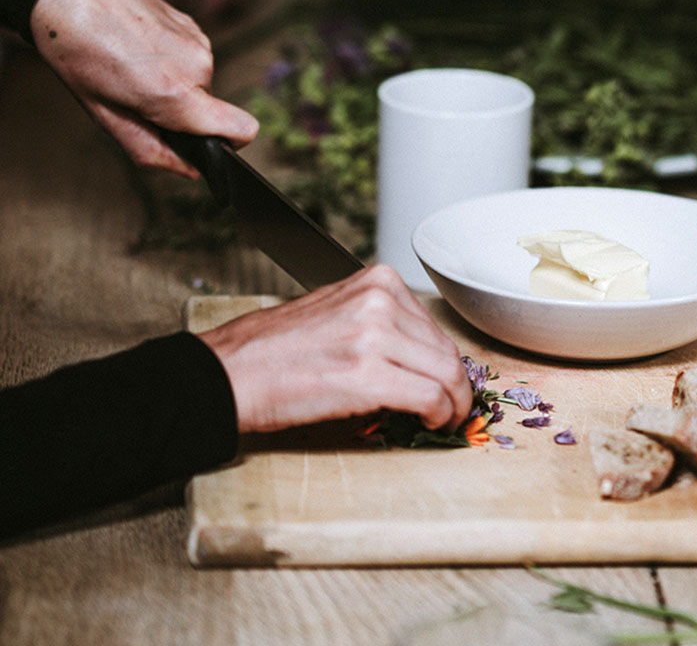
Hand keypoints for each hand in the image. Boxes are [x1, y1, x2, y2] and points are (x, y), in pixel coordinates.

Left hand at [30, 0, 257, 175]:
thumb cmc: (76, 49)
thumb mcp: (103, 114)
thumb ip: (149, 149)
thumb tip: (187, 170)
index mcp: (174, 94)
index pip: (242, 130)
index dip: (229, 144)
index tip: (202, 142)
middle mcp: (198, 67)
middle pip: (211, 110)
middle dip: (181, 113)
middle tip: (137, 98)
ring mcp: (200, 42)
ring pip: (201, 84)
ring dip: (175, 85)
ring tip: (134, 68)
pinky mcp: (195, 26)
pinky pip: (194, 59)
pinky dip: (172, 61)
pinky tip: (141, 49)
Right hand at [199, 265, 473, 433]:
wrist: (230, 373)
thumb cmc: (277, 350)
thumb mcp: (340, 313)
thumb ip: (384, 323)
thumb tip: (425, 355)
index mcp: (377, 282)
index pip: (435, 326)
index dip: (446, 362)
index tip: (448, 383)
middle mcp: (380, 301)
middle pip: (447, 350)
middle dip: (456, 386)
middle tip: (454, 409)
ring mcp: (375, 336)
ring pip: (447, 375)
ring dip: (453, 404)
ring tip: (444, 420)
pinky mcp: (368, 376)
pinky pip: (430, 398)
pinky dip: (440, 416)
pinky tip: (431, 424)